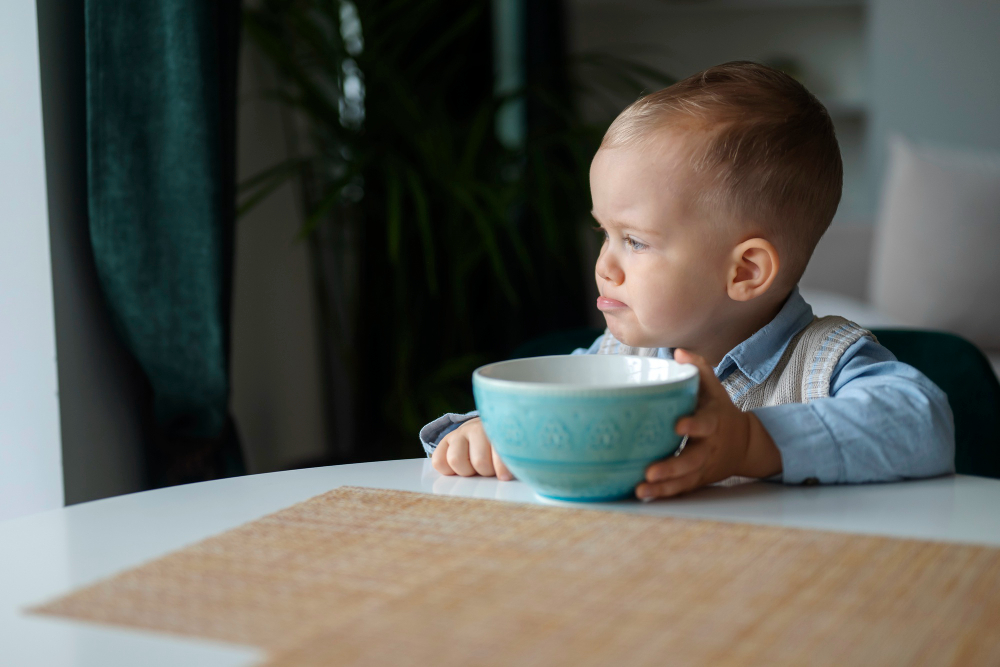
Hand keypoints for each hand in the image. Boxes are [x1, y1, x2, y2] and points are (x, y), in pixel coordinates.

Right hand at [431, 418, 513, 480]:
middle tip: (490, 470)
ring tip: (475, 470)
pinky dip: (447, 470)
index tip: (505, 477)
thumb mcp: (512, 448)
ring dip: (467, 471)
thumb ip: (513, 459)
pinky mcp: (446, 440)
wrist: (487, 426)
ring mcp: (459, 433)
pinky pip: (439, 461)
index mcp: (498, 429)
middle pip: (479, 461)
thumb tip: (512, 476)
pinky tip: (459, 468)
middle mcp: (477, 428)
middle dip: (486, 471)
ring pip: (456, 460)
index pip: (499, 451)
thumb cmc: (502, 443)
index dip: (502, 467)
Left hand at [635, 349, 781, 499]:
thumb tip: (679, 352)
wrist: (745, 444)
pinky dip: (664, 493)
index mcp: (713, 422)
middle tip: (650, 471)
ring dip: (663, 486)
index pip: (705, 423)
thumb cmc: (720, 411)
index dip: (693, 425)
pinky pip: (681, 489)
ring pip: (685, 479)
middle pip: (692, 460)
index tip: (678, 425)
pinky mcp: (697, 479)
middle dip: (672, 467)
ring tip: (641, 489)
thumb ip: (699, 370)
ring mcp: (703, 466)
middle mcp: (709, 446)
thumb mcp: (714, 389)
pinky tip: (643, 495)